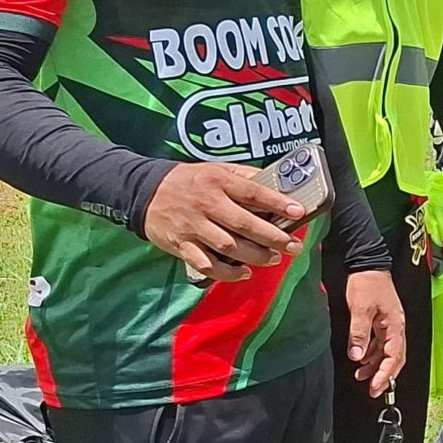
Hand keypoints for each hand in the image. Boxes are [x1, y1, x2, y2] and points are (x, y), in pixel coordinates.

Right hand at [143, 163, 305, 281]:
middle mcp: (206, 204)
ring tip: (273, 259)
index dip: (277, 202)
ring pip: (227, 246)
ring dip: (254, 255)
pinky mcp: (181, 245)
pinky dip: (226, 272)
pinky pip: (205, 264)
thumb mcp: (216, 169)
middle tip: (293, 246)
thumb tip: (279, 184)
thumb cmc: (189, 181)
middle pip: (243, 224)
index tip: (298, 211)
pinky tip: (244, 273)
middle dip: (273, 237)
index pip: (252, 192)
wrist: (144, 192)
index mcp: (218, 182)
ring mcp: (192, 226)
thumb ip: (246, 177)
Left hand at [343, 271, 406, 395]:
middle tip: (373, 391)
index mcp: (395, 325)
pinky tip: (361, 360)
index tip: (376, 387)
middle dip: (384, 375)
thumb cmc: (367, 283)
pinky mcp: (381, 322)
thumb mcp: (360, 309)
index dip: (385, 374)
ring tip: (361, 377)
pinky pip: (380, 344)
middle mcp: (395, 327)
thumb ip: (359, 333)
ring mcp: (389, 325)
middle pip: (395, 358)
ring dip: (376, 366)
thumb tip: (357, 357)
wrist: (368, 264)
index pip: (394, 356)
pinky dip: (372, 354)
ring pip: (386, 352)